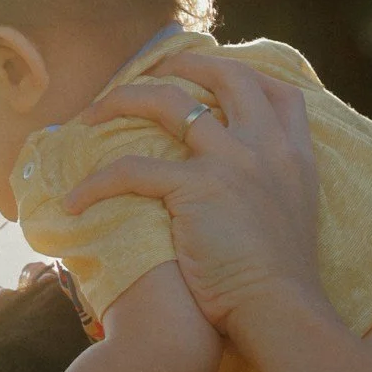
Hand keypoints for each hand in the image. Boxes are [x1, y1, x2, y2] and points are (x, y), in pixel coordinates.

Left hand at [65, 50, 326, 336]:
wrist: (281, 309)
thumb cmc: (282, 283)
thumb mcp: (296, 219)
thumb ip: (276, 191)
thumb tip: (245, 191)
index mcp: (295, 156)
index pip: (280, 93)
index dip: (250, 76)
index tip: (220, 76)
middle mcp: (266, 148)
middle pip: (228, 77)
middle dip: (188, 62)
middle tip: (155, 70)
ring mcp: (232, 162)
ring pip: (170, 104)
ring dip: (125, 99)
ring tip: (94, 113)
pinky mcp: (196, 188)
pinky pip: (132, 169)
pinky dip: (96, 184)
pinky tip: (76, 201)